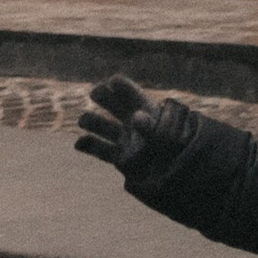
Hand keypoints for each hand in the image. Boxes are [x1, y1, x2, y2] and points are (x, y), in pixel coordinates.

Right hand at [73, 74, 194, 188]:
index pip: (132, 94)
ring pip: (103, 126)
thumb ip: (151, 127)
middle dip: (104, 97)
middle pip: (114, 105)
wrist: (179, 176)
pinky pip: (101, 149)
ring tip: (83, 120)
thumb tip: (136, 117)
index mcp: (148, 111)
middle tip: (95, 93)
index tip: (113, 81)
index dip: (122, 87)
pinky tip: (78, 143)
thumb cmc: (175, 153)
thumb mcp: (166, 136)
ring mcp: (125, 139)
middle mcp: (133, 122)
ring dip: (91, 121)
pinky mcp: (120, 157)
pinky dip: (88, 146)